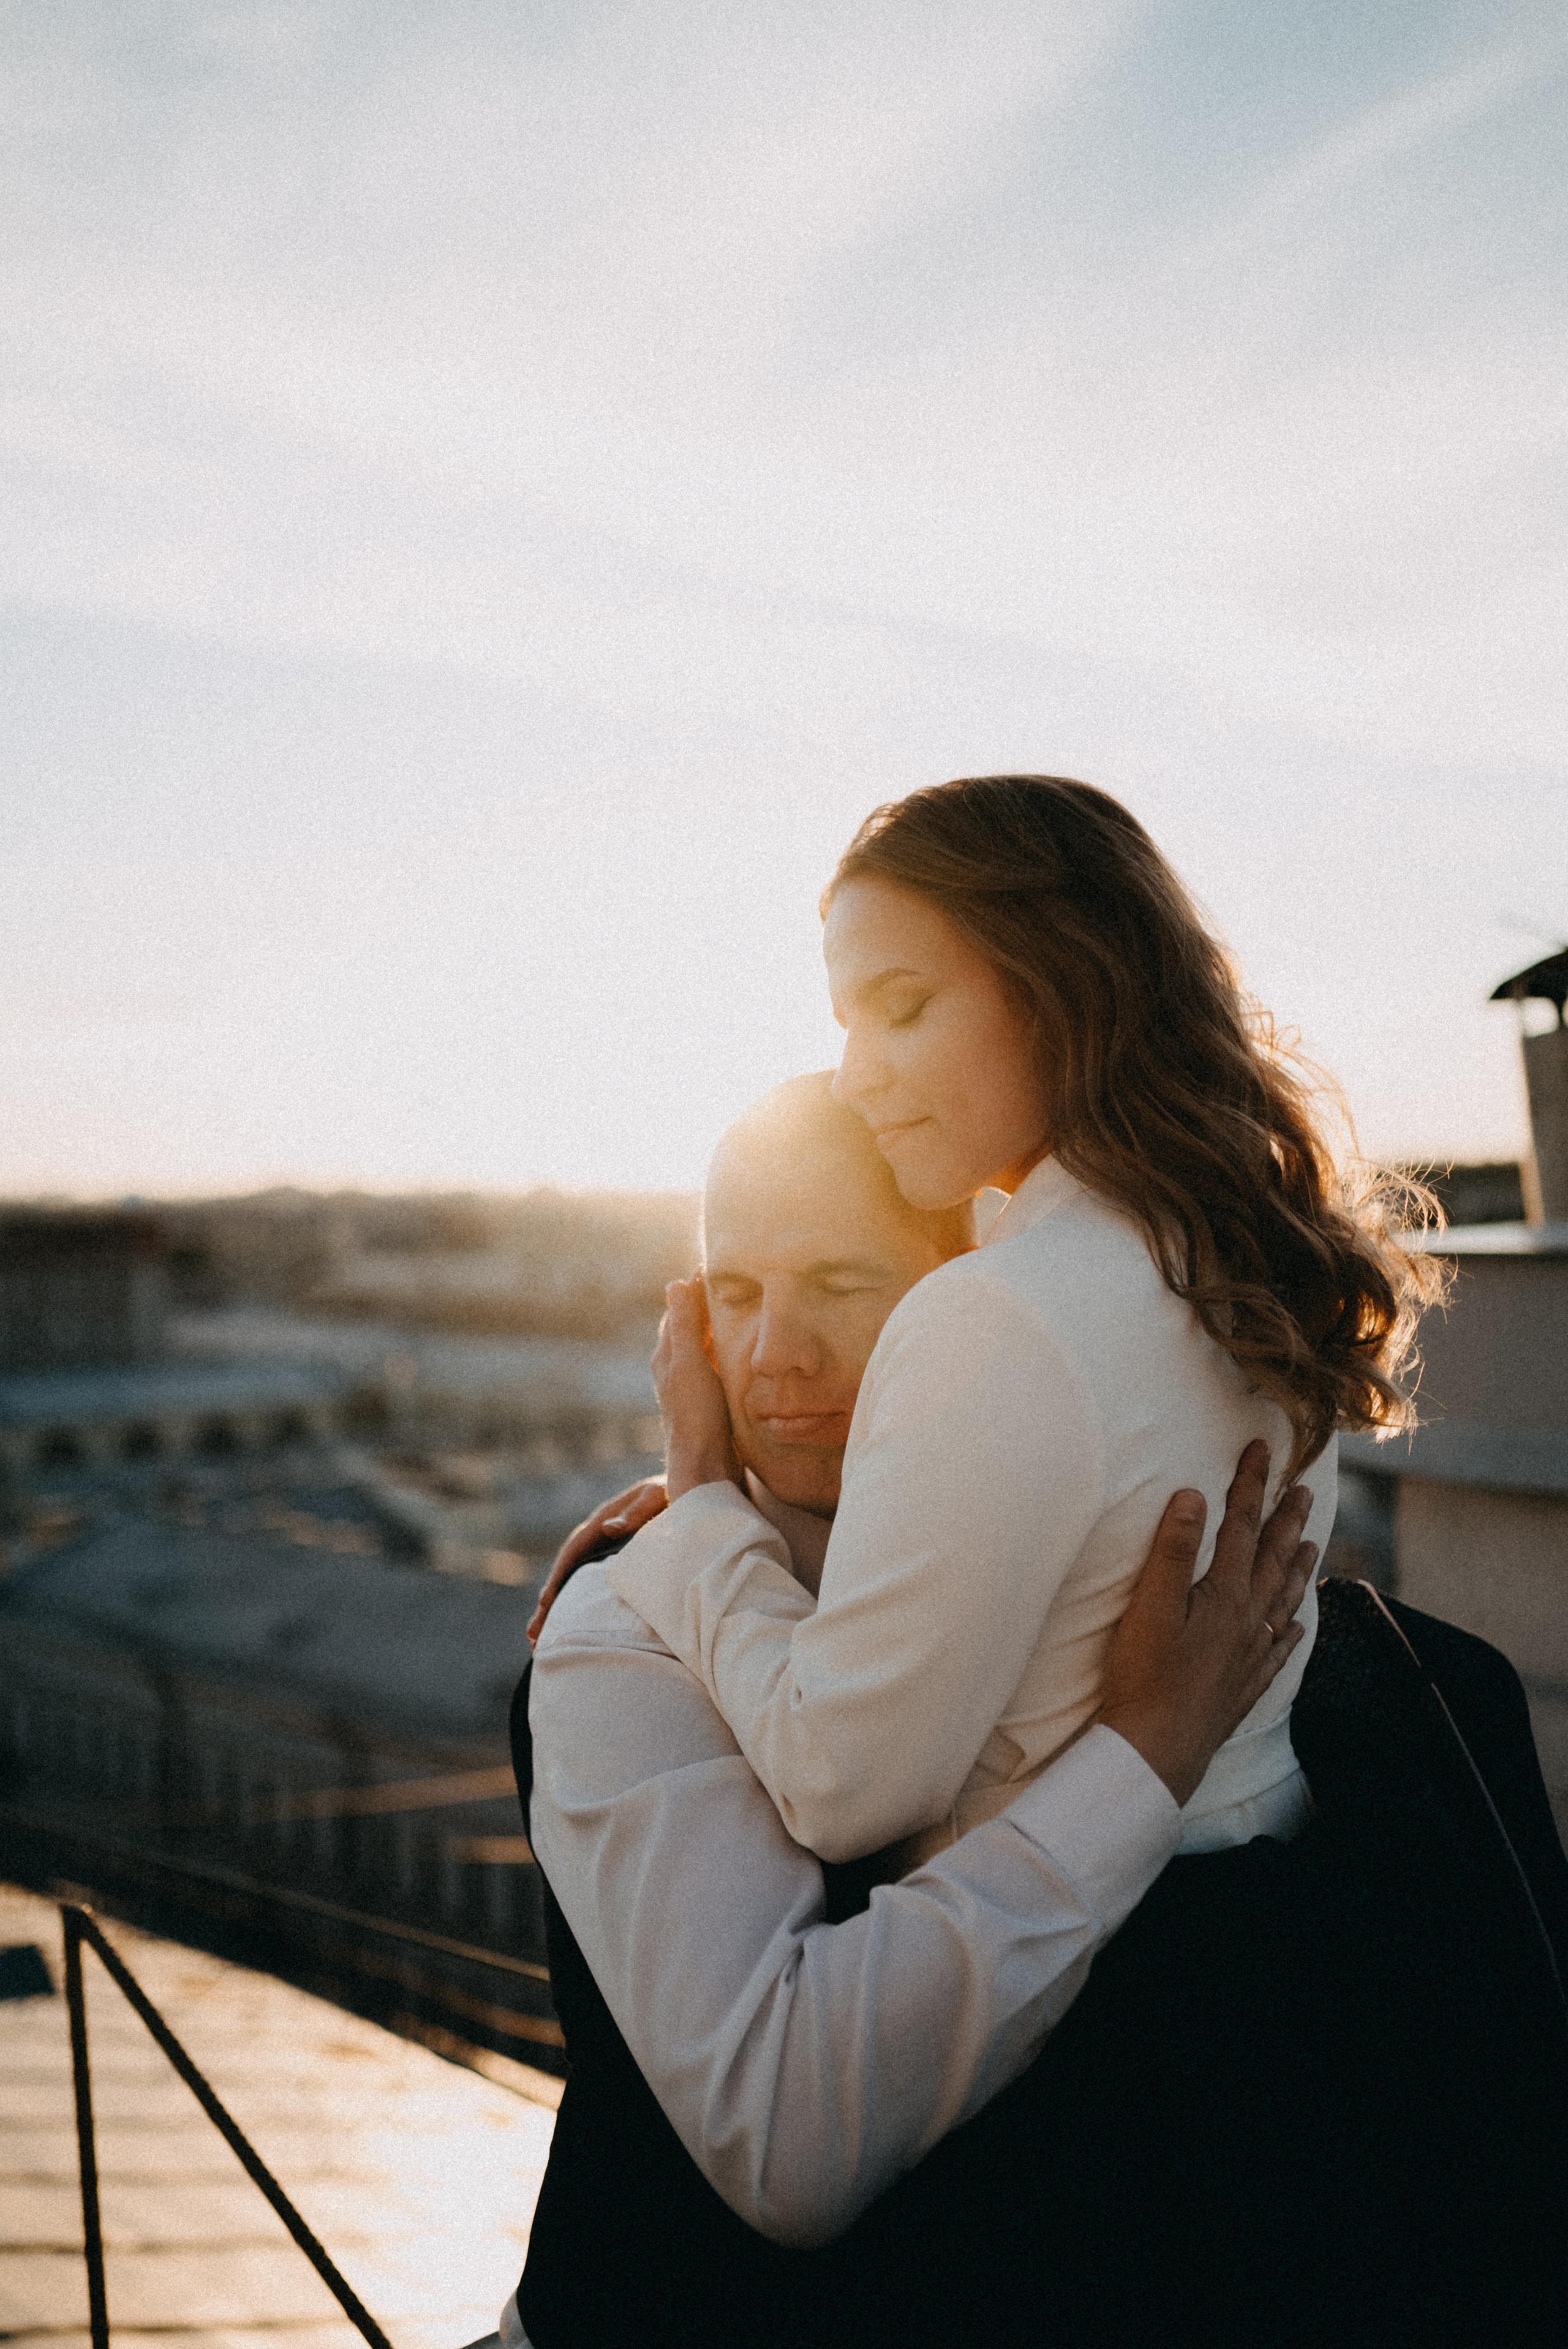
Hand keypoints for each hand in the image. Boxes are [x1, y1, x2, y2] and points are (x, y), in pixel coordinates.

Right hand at [527, 1476, 667, 1646]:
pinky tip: (570, 1624)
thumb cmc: (672, 1491)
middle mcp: (596, 1536)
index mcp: (602, 1520)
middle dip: (548, 1604)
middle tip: (533, 1635)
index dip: (558, 1578)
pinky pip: (591, 1583)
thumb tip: (610, 1528)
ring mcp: (604, 1547)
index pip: (572, 1553)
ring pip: (574, 1581)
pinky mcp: (616, 1558)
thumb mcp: (657, 1496)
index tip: (546, 1603)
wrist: (686, 1488)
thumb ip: (636, 1512)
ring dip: (556, 1609)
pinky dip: (577, 1603)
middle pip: (565, 1573)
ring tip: (539, 1640)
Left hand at [655, 1276, 743, 1502]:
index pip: (678, 1310)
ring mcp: (690, 1386)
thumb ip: (685, 1326)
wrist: (704, 1466)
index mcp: (667, 1356)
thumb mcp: (691, 1365)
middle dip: (707, 1306)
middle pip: (690, 1327)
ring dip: (717, 1328)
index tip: (716, 1267)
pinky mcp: (706, 1402)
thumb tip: (675, 1283)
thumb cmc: (696, 1416)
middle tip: (734, 1283)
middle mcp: (674, 1369)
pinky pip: (715, 1365)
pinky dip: (725, 1350)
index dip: (695, 1289)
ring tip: (741, 1310)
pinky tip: (741, 1352)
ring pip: (703, 1347)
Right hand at [1096, 1440, 1316, 1808]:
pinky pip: (1279, 1648)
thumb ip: (1174, 1550)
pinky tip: (1296, 1624)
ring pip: (1283, 1600)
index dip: (1250, 1485)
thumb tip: (1193, 1495)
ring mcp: (1250, 1655)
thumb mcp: (1151, 1607)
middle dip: (1286, 1519)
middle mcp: (1248, 1621)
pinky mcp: (1244, 1685)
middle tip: (1303, 1488)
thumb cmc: (1145, 1678)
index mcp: (1226, 1596)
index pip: (1241, 1527)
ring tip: (1312, 1543)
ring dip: (1298, 1567)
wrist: (1157, 1751)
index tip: (1261, 1450)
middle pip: (1273, 1559)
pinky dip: (1291, 1629)